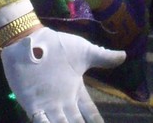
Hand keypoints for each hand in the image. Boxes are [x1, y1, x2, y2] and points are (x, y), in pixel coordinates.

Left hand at [0, 27, 124, 121]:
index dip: (97, 122)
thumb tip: (125, 55)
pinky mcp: (32, 104)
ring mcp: (48, 104)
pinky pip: (40, 121)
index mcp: (75, 91)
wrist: (28, 37)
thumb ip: (102, 57)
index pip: (91, 114)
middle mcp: (63, 102)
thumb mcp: (82, 51)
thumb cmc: (55, 44)